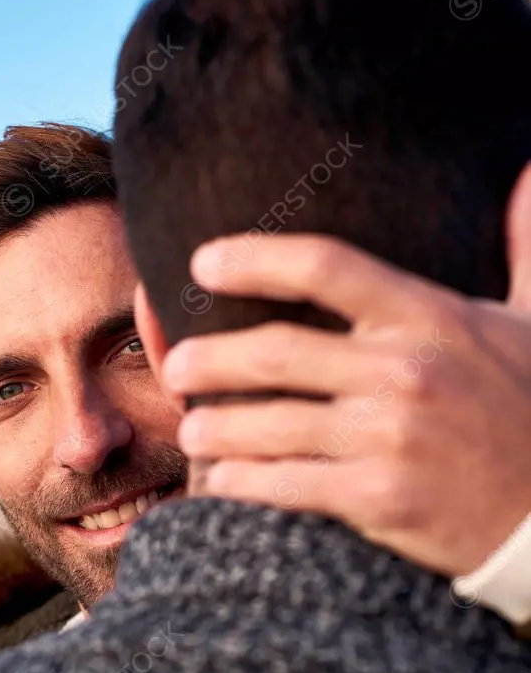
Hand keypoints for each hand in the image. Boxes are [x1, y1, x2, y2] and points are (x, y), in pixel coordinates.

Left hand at [162, 165, 530, 577]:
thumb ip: (525, 246)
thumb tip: (526, 174)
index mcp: (432, 317)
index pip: (326, 267)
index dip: (254, 258)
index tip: (204, 262)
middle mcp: (405, 370)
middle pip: (276, 352)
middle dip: (211, 360)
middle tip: (177, 369)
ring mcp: (390, 437)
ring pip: (271, 425)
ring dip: (214, 428)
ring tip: (189, 429)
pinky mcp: (381, 498)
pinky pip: (288, 484)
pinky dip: (244, 482)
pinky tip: (221, 480)